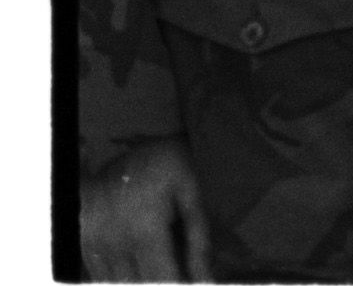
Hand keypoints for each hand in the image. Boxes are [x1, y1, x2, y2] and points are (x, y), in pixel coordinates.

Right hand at [79, 138, 210, 281]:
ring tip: (163, 269)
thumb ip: (199, 238)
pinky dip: (119, 278)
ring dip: (140, 281)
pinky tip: (138, 268)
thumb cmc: (165, 163)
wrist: (122, 145)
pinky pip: (98, 275)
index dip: (180, 284)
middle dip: (164, 282)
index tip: (195, 284)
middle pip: (138, 285)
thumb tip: (206, 277)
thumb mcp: (191, 191)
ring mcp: (93, 245)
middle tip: (182, 275)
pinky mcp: (82, 242)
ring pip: (117, 284)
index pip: (162, 279)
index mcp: (144, 232)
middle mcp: (114, 244)